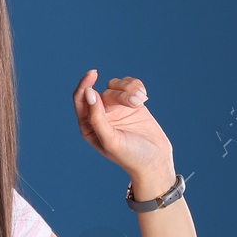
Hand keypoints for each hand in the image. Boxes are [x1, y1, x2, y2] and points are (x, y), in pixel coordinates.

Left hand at [73, 69, 173, 183]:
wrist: (155, 161)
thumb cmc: (130, 156)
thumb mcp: (110, 139)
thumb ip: (97, 117)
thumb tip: (89, 93)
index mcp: (88, 125)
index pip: (81, 98)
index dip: (85, 84)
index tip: (93, 74)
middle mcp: (100, 114)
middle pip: (104, 91)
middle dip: (120, 94)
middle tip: (135, 103)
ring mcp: (117, 108)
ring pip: (117, 85)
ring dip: (130, 89)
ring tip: (141, 100)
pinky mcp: (132, 104)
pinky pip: (129, 85)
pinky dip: (136, 87)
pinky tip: (144, 98)